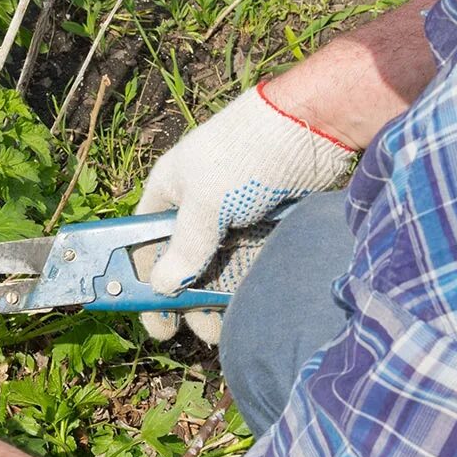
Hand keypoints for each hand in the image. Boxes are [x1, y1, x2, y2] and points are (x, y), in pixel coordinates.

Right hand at [132, 84, 355, 343]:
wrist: (316, 124)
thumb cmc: (247, 153)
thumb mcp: (208, 201)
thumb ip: (185, 246)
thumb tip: (162, 288)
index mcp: (169, 193)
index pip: (142, 243)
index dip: (140, 280)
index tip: (147, 315)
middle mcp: (197, 207)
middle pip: (181, 262)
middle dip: (182, 298)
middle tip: (186, 332)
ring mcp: (233, 218)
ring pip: (216, 267)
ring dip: (215, 299)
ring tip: (221, 330)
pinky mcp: (266, 226)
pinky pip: (249, 264)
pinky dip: (245, 287)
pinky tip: (247, 311)